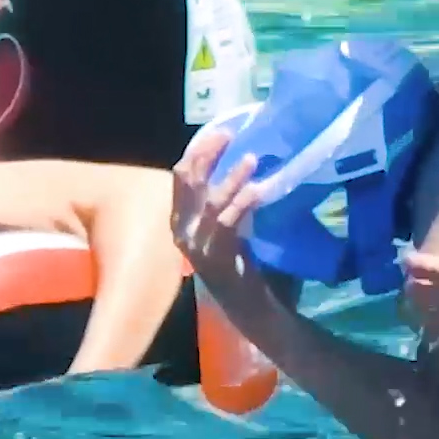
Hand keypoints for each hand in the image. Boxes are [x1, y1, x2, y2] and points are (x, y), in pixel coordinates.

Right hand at [170, 125, 267, 299]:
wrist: (249, 307)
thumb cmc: (241, 263)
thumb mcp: (227, 225)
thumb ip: (225, 199)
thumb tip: (243, 158)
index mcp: (181, 220)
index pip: (181, 176)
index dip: (199, 150)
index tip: (220, 131)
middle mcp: (182, 230)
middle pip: (188, 181)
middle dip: (208, 154)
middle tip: (230, 135)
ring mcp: (196, 246)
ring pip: (210, 201)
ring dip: (231, 177)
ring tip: (252, 159)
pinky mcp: (215, 257)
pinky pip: (227, 222)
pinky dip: (242, 203)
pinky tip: (257, 190)